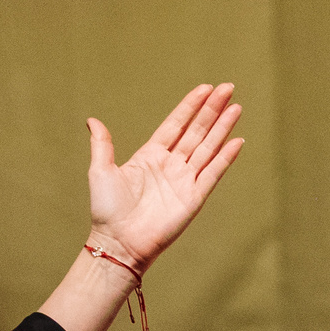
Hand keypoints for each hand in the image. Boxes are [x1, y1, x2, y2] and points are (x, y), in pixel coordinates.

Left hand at [86, 83, 245, 268]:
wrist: (118, 242)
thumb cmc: (106, 210)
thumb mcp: (101, 171)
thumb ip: (102, 145)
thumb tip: (92, 120)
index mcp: (151, 155)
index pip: (176, 124)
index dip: (190, 106)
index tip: (205, 88)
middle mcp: (171, 165)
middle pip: (196, 131)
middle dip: (212, 109)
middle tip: (228, 88)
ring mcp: (184, 181)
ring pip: (208, 147)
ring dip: (222, 127)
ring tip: (236, 107)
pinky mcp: (194, 198)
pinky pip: (213, 173)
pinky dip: (225, 157)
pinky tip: (237, 140)